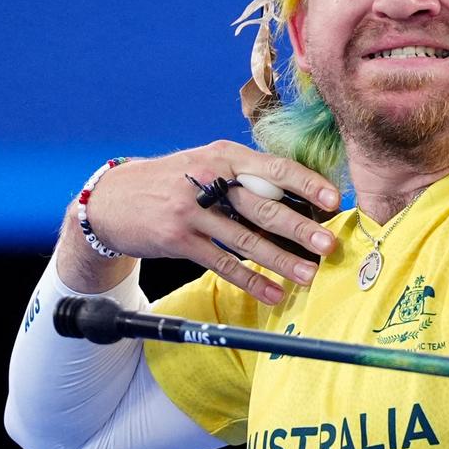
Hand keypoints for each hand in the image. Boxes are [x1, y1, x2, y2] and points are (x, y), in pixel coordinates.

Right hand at [57, 141, 340, 304]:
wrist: (114, 198)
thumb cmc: (176, 179)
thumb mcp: (208, 161)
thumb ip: (247, 173)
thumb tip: (299, 195)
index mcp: (224, 155)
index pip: (273, 168)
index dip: (306, 183)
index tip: (335, 199)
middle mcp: (209, 180)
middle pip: (263, 207)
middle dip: (300, 228)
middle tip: (330, 245)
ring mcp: (191, 211)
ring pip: (245, 240)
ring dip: (280, 261)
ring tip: (309, 275)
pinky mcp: (179, 240)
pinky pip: (221, 264)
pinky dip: (249, 281)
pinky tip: (272, 293)